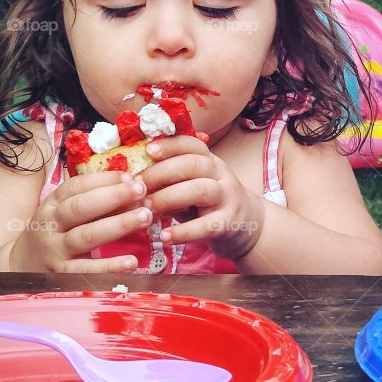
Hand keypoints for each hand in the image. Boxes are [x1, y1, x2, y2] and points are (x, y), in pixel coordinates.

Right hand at [8, 172, 150, 272]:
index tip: (129, 176)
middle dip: (113, 197)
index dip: (104, 180)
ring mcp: (55, 251)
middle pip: (81, 208)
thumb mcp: (63, 211)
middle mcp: (51, 225)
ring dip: (118, 225)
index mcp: (52, 204)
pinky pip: (87, 270)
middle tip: (141, 190)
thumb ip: (92, 198)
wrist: (19, 267)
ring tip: (145, 217)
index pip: (76, 187)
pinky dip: (109, 267)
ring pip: (86, 236)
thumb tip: (130, 182)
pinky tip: (132, 261)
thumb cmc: (54, 232)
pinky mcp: (61, 275)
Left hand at [140, 135, 264, 259]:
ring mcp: (227, 198)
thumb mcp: (194, 185)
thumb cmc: (210, 204)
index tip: (148, 150)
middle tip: (137, 187)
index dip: (171, 145)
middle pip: (193, 164)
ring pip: (200, 189)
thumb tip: (133, 181)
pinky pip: (206, 225)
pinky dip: (183, 232)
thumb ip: (171, 181)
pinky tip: (164, 237)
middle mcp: (221, 174)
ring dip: (169, 198)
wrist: (247, 225)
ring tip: (147, 210)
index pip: (193, 144)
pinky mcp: (229, 223)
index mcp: (210, 161)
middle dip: (161, 173)